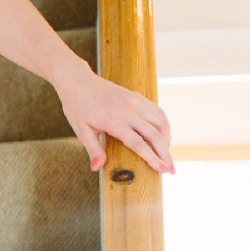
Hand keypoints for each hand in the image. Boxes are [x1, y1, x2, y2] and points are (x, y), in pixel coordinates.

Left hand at [54, 60, 173, 175]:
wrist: (78, 80)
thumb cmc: (77, 106)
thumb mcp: (80, 130)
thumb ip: (92, 149)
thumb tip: (97, 168)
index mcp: (113, 120)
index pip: (138, 143)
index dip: (153, 158)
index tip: (164, 170)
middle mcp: (127, 110)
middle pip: (154, 134)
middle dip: (166, 153)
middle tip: (172, 169)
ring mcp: (134, 101)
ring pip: (160, 121)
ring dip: (167, 138)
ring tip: (167, 154)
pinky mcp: (136, 96)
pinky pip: (156, 111)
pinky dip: (163, 125)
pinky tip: (163, 136)